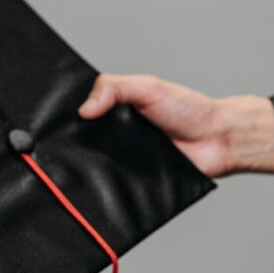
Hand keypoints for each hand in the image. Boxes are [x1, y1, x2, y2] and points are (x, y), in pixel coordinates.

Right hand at [79, 74, 273, 176]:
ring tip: (76, 166)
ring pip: (97, 165)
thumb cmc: (189, 110)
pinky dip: (109, 185)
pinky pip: (116, 185)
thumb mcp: (148, 87)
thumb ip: (114, 88)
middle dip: (75, 143)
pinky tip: (100, 183)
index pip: (84, 113)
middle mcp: (117, 135)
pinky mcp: (135, 181)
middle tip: (62, 145)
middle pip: (85, 141)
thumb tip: (84, 109)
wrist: (218, 140)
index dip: (71, 115)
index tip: (55, 119)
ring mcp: (125, 159)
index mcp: (117, 110)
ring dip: (90, 166)